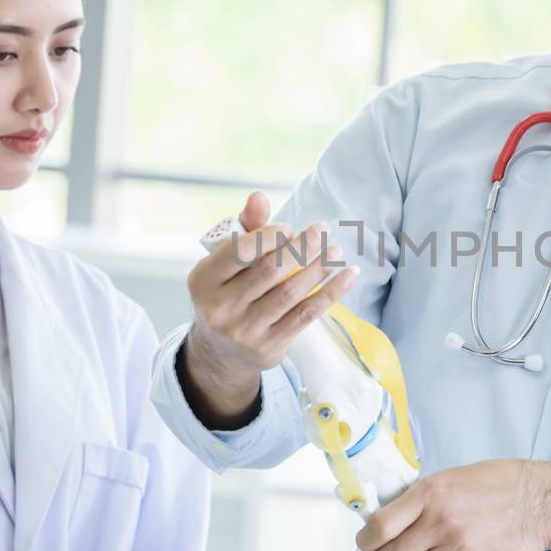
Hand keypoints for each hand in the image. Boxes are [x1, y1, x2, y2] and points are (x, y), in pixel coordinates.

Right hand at [184, 191, 357, 420]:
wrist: (221, 353)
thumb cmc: (228, 294)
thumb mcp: (225, 264)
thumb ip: (245, 229)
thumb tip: (259, 196)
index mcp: (203, 281)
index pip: (238, 252)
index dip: (268, 236)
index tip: (289, 227)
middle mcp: (220, 308)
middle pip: (269, 270)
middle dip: (300, 247)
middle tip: (321, 230)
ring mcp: (245, 330)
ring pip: (290, 292)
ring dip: (318, 267)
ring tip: (335, 250)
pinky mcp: (270, 346)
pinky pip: (306, 314)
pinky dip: (330, 293)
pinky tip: (346, 275)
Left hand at [356, 459, 550, 550]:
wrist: (541, 501)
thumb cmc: (498, 484)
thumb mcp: (452, 477)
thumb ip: (422, 497)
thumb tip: (391, 519)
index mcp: (430, 493)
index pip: (380, 526)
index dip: (365, 542)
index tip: (366, 544)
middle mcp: (440, 522)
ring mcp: (457, 549)